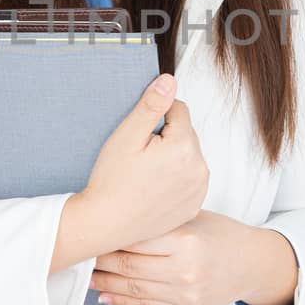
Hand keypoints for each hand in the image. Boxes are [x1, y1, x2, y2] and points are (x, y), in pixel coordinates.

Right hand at [49, 73, 209, 272]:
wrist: (105, 224)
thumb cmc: (111, 181)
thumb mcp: (127, 136)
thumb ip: (151, 105)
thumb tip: (169, 81)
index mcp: (184, 146)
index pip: (179, 110)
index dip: (155, 117)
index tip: (139, 136)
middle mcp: (199, 168)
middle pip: (186, 133)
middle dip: (166, 137)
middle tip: (139, 157)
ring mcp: (198, 190)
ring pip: (189, 156)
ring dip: (173, 157)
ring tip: (145, 173)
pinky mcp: (194, 205)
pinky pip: (190, 179)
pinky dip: (176, 179)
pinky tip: (154, 187)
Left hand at [88, 211, 298, 304]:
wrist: (252, 263)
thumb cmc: (220, 233)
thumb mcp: (193, 218)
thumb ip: (159, 223)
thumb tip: (117, 221)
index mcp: (185, 240)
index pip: (134, 240)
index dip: (108, 237)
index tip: (90, 231)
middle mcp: (184, 270)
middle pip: (128, 266)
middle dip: (99, 261)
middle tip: (79, 253)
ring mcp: (184, 294)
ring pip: (132, 289)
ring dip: (104, 283)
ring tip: (84, 275)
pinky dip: (121, 301)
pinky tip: (104, 295)